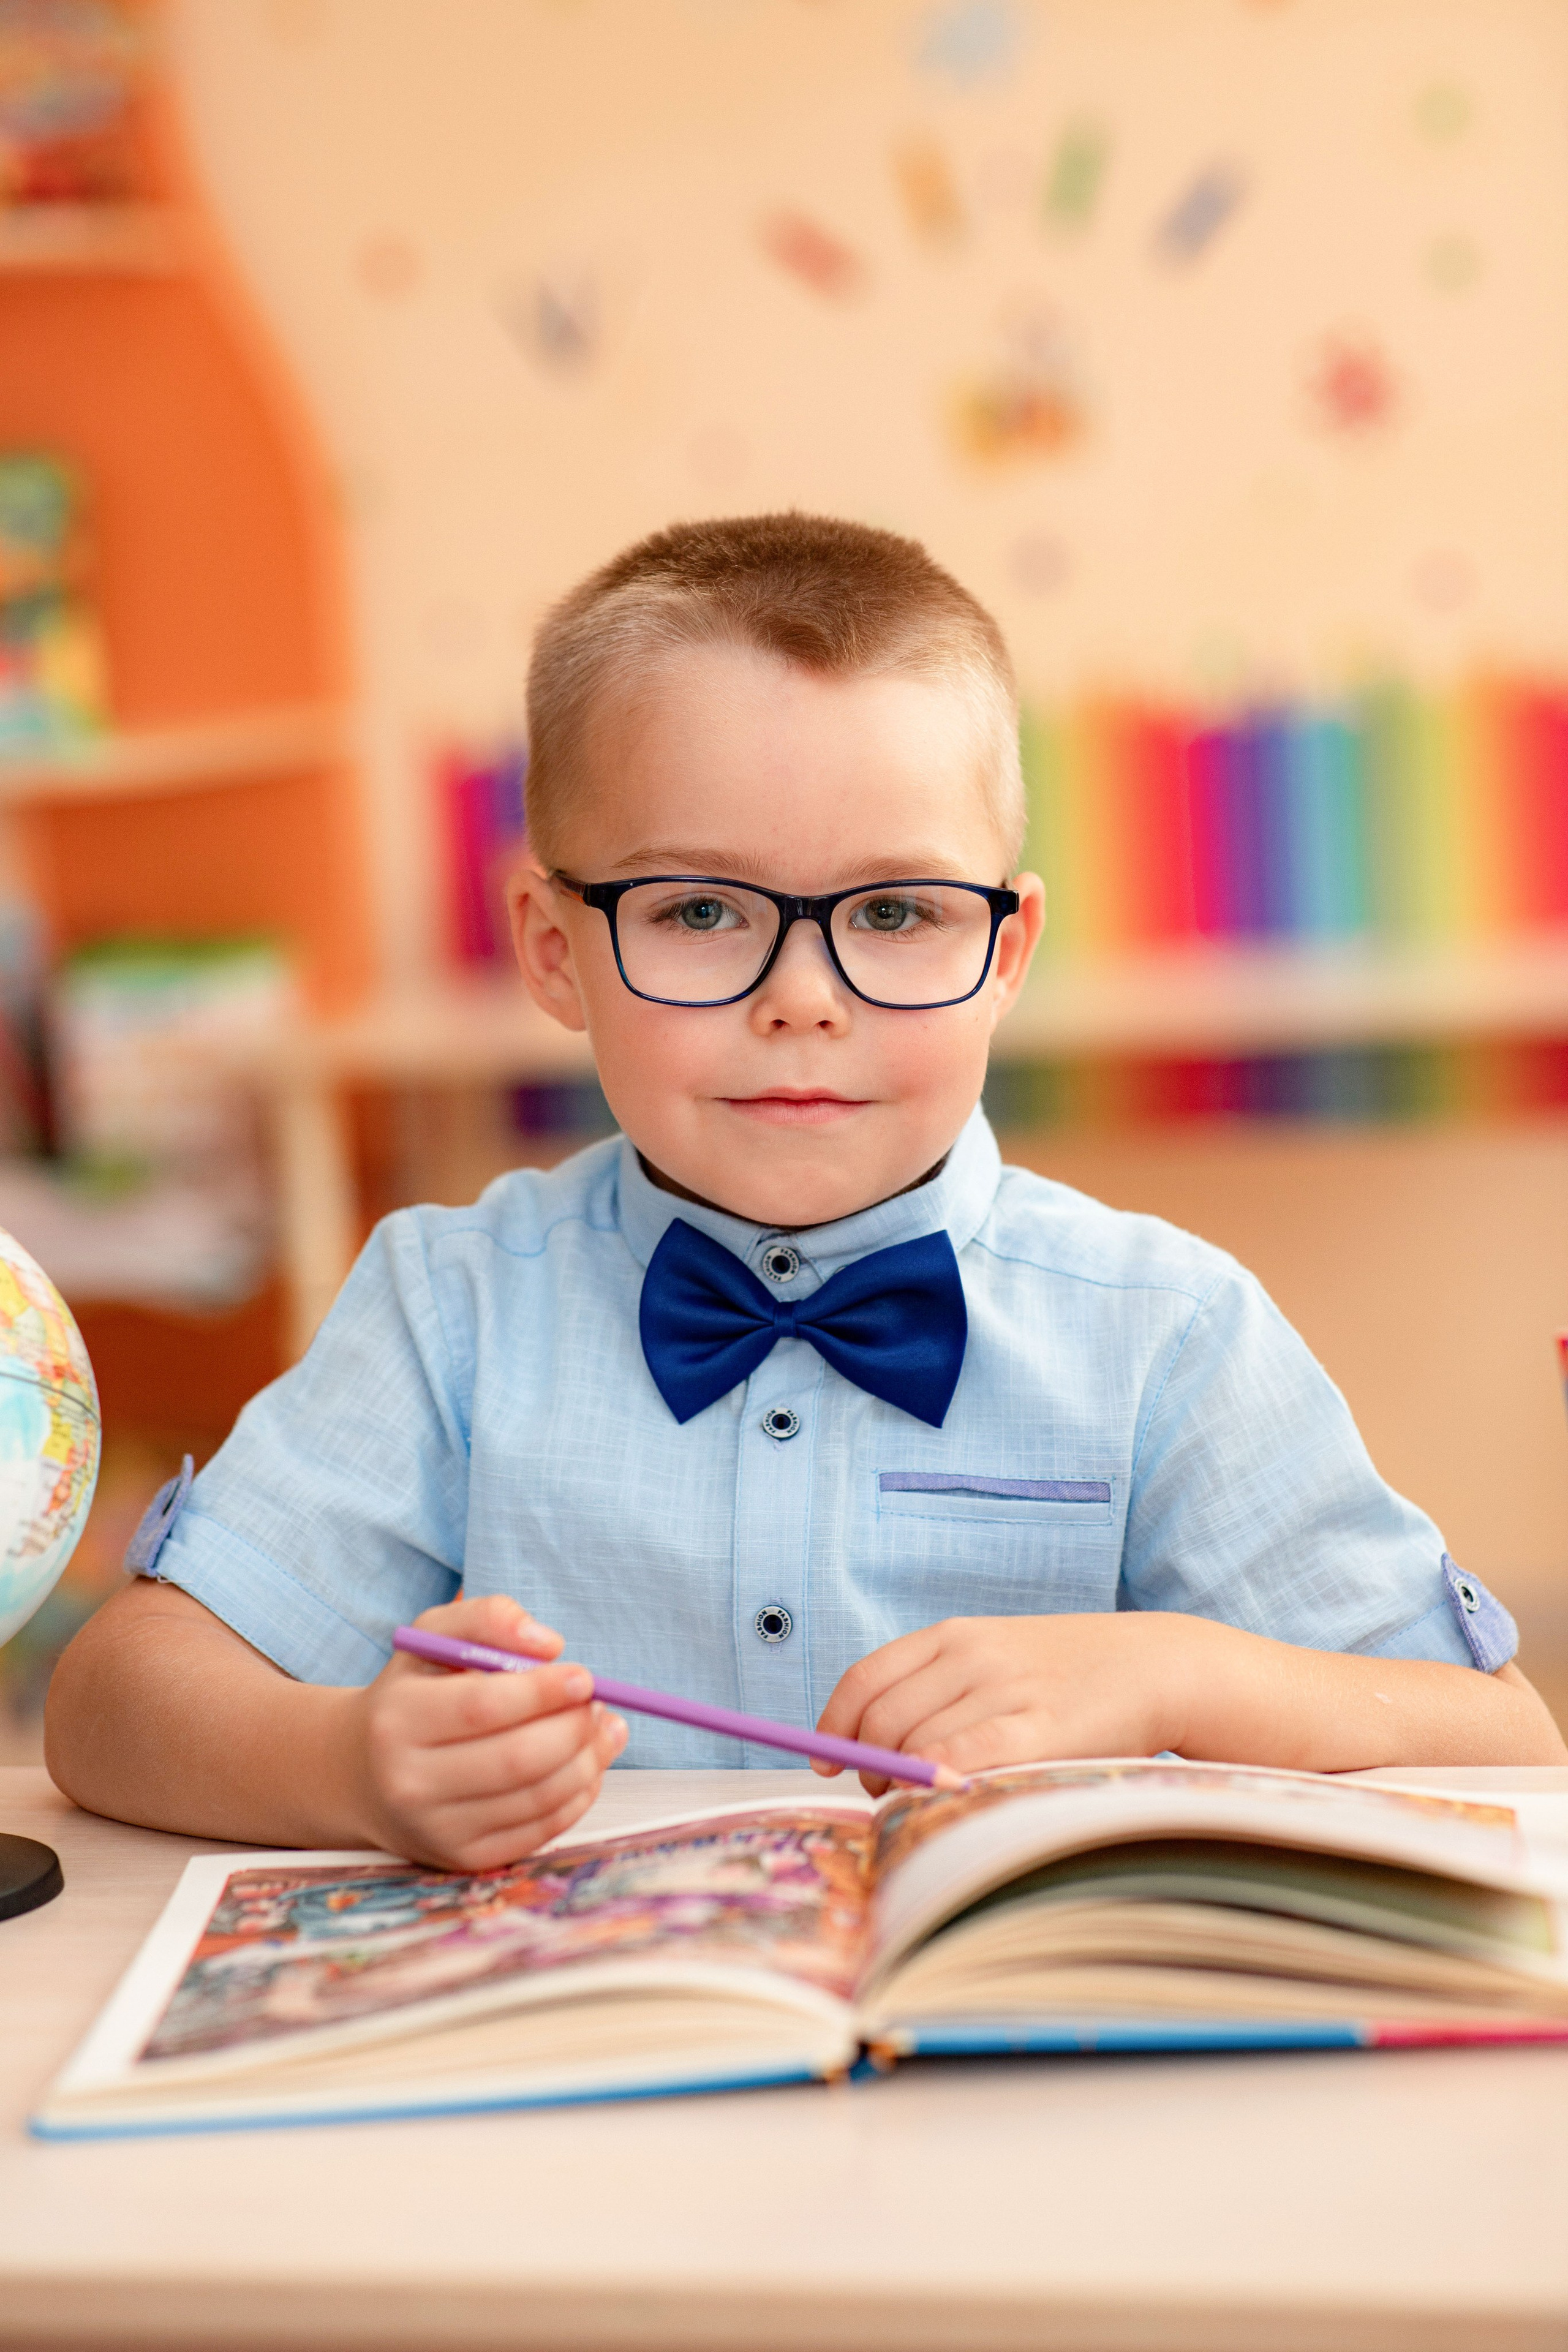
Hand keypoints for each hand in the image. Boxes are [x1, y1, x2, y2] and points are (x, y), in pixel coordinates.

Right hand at [347, 1593, 626, 1868]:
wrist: (364, 1773)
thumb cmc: (414, 1693)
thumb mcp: (434, 1638)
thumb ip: (488, 1618)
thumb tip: (549, 1645)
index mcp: (397, 1719)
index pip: (483, 1707)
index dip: (544, 1692)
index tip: (583, 1676)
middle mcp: (410, 1782)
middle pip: (517, 1759)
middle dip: (574, 1728)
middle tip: (597, 1704)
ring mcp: (437, 1828)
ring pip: (538, 1798)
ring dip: (588, 1760)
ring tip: (602, 1728)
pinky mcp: (464, 1859)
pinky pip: (541, 1831)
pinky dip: (578, 1795)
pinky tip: (587, 1764)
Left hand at [812, 1613, 1191, 1793]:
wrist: (1156, 1665)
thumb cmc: (1069, 1673)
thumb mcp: (996, 1657)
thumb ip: (941, 1687)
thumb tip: (873, 1742)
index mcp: (954, 1634)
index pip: (866, 1678)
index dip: (833, 1722)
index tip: (824, 1757)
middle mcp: (972, 1656)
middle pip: (882, 1719)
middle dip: (868, 1764)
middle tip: (881, 1790)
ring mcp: (1004, 1690)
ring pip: (913, 1745)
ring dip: (899, 1784)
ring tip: (917, 1797)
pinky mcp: (1037, 1730)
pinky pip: (960, 1759)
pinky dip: (934, 1784)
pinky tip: (938, 1799)